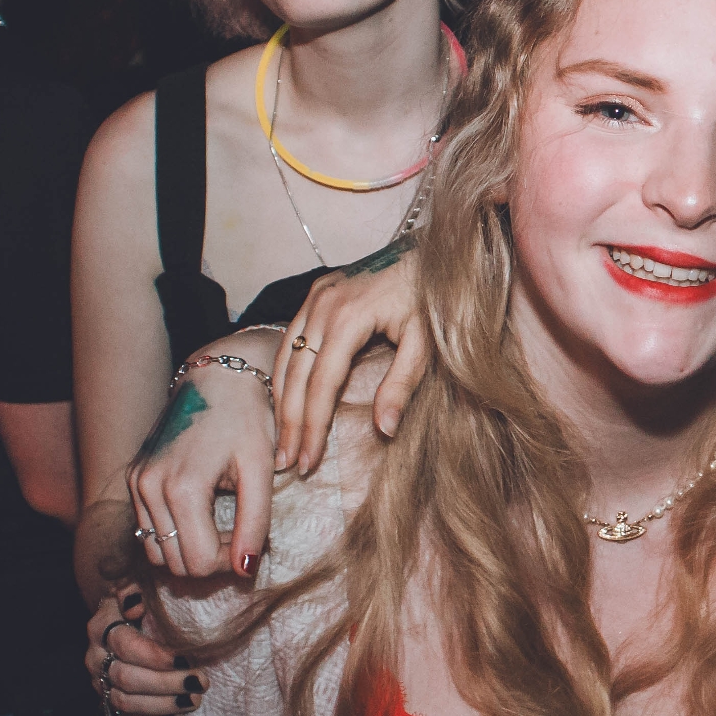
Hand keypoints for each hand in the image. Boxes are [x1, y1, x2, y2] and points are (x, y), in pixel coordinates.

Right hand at [85, 584, 205, 715]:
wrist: (125, 620)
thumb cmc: (141, 602)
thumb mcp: (138, 587)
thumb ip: (134, 589)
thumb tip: (134, 602)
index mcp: (102, 627)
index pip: (125, 645)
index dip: (155, 655)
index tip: (186, 658)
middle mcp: (96, 657)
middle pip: (126, 678)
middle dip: (166, 683)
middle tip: (201, 682)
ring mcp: (101, 682)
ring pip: (125, 702)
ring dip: (163, 704)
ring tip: (195, 700)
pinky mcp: (110, 701)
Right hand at [129, 344, 278, 579]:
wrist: (217, 379)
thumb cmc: (247, 420)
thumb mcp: (261, 470)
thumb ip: (255, 522)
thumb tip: (247, 570)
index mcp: (182, 487)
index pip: (200, 561)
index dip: (232, 561)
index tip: (253, 541)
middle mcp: (149, 488)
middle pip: (176, 564)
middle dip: (214, 559)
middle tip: (242, 533)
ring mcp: (136, 483)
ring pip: (157, 553)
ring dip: (192, 551)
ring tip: (224, 524)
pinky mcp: (133, 479)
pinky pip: (148, 531)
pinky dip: (175, 536)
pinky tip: (204, 515)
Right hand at [275, 241, 426, 475]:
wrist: (432, 253)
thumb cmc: (434, 299)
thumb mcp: (426, 343)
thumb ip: (403, 385)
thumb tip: (384, 430)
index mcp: (348, 316)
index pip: (323, 382)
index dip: (313, 425)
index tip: (308, 460)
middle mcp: (323, 304)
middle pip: (298, 374)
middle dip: (290, 422)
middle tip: (287, 462)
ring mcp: (315, 297)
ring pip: (286, 358)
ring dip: (281, 402)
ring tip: (281, 443)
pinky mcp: (316, 294)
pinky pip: (290, 340)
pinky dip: (284, 375)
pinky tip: (284, 403)